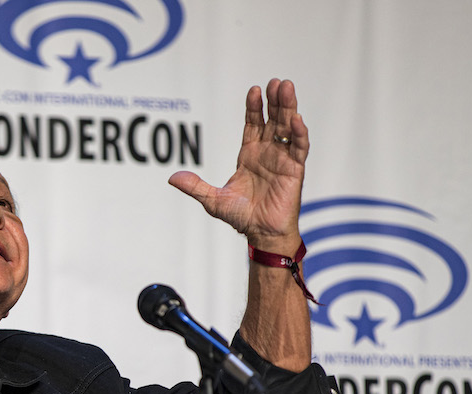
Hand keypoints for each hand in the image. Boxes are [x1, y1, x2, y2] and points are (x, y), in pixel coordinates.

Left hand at [167, 79, 307, 254]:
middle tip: (275, 82)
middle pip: (272, 120)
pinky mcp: (295, 170)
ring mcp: (283, 159)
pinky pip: (299, 148)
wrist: (260, 234)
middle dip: (274, 101)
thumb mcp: (213, 200)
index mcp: (249, 155)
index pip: (252, 124)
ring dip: (288, 108)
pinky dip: (299, 133)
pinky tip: (296, 119)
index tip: (254, 90)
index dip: (254, 107)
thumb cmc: (241, 217)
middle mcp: (268, 152)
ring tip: (287, 88)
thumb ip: (195, 186)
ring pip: (287, 128)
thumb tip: (172, 178)